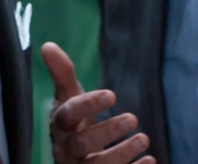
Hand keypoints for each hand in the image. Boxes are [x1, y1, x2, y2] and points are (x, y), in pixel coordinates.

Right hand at [41, 42, 153, 162]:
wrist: (70, 156)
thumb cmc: (71, 120)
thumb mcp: (67, 96)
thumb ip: (61, 72)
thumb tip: (47, 45)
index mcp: (59, 125)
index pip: (69, 114)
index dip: (88, 105)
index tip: (112, 94)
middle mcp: (65, 149)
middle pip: (82, 143)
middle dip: (107, 132)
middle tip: (132, 118)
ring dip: (121, 154)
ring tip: (144, 139)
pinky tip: (150, 161)